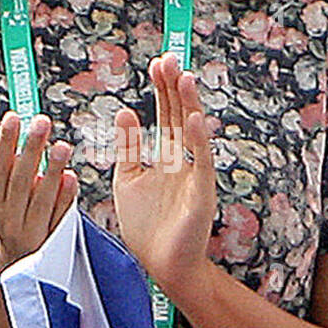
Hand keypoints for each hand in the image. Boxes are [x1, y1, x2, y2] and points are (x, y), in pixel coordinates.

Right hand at [0, 112, 76, 269]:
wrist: (21, 272)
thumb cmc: (14, 225)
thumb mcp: (0, 205)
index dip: (4, 143)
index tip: (14, 116)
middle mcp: (9, 220)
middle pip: (20, 181)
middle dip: (30, 150)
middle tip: (42, 121)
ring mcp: (31, 233)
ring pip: (40, 200)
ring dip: (50, 172)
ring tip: (62, 145)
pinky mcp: (51, 243)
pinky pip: (59, 218)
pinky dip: (65, 198)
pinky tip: (71, 177)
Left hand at [112, 51, 216, 299]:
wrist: (161, 267)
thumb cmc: (146, 228)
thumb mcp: (128, 180)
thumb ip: (128, 148)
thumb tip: (125, 110)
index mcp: (167, 158)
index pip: (166, 116)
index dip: (162, 91)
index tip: (156, 64)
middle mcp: (184, 163)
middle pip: (181, 117)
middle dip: (175, 89)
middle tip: (169, 59)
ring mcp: (195, 178)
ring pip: (194, 135)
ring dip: (189, 106)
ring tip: (184, 78)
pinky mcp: (202, 196)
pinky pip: (202, 165)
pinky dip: (199, 143)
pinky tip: (194, 120)